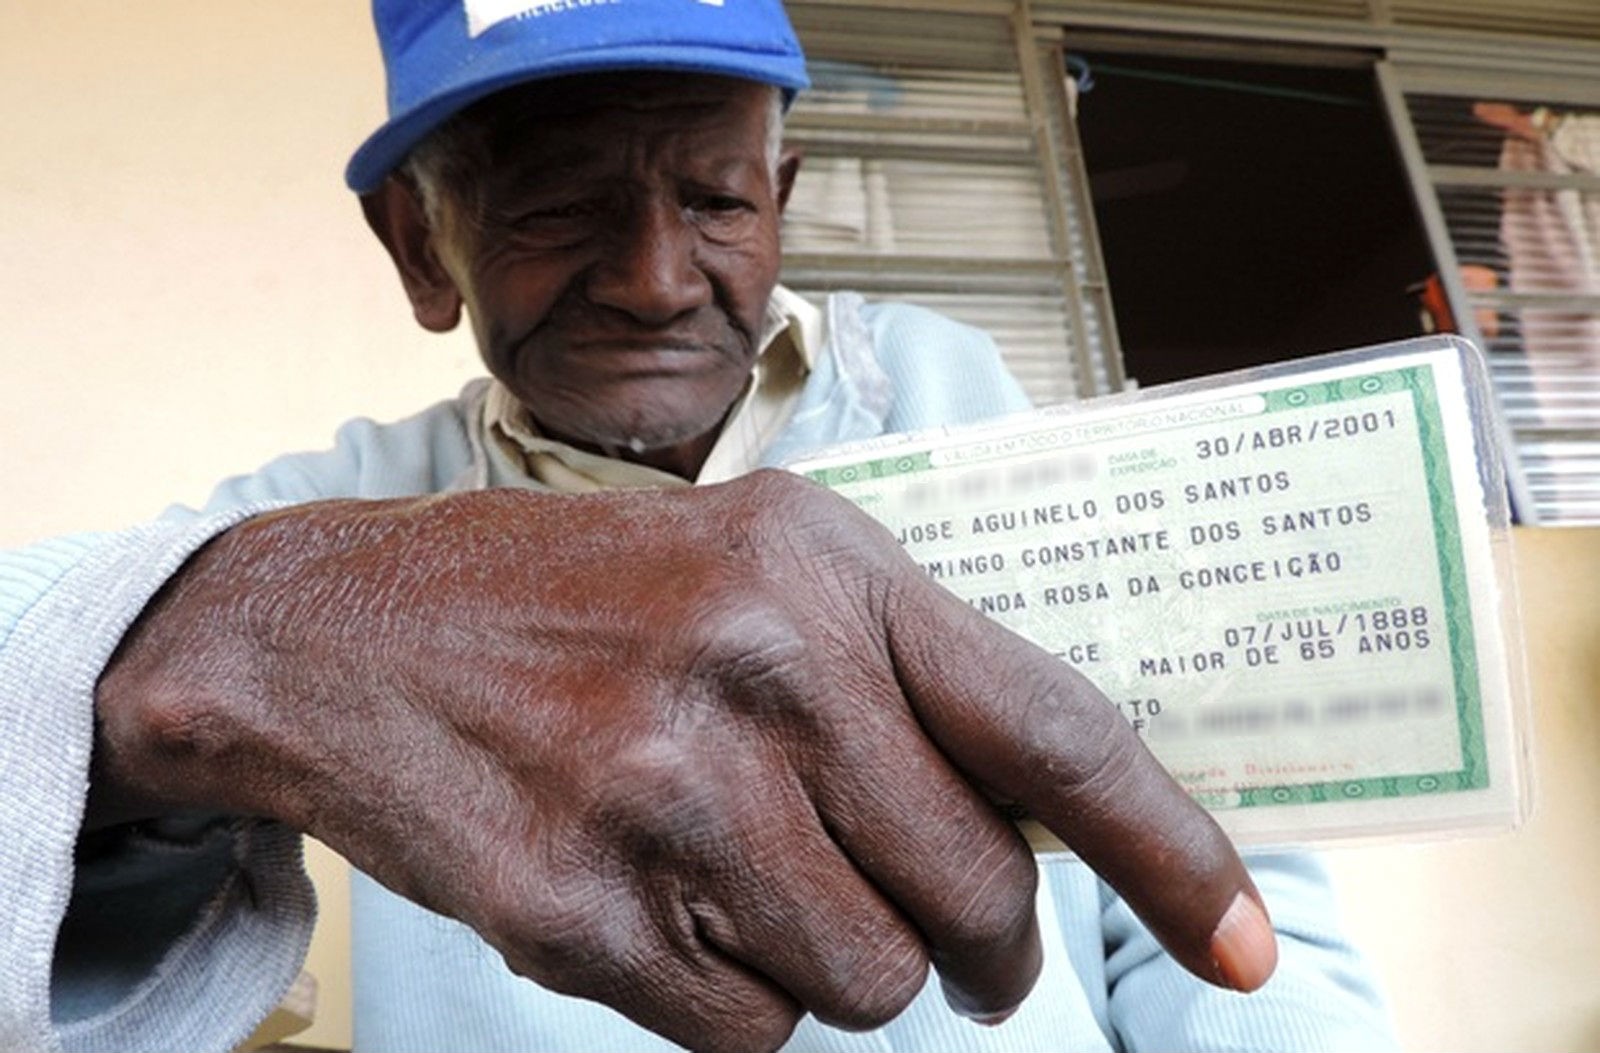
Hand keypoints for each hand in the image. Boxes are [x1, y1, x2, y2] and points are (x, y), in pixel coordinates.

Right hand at [94, 471, 1274, 1051]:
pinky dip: (733, 995)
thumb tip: (1042, 835)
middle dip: (976, 944)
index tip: (1250, 944)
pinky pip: (752, 1032)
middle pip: (977, 898)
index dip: (1175, 851)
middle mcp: (762, 669)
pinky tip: (659, 903)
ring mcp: (668, 794)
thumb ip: (903, 675)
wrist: (342, 630)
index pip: (1057, 734)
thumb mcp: (757, 565)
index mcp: (828, 568)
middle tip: (934, 930)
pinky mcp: (583, 912)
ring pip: (870, 984)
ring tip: (744, 876)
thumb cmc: (577, 597)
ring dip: (836, 962)